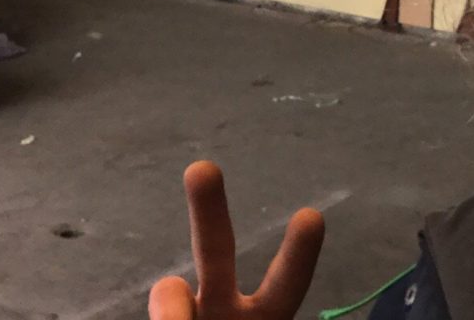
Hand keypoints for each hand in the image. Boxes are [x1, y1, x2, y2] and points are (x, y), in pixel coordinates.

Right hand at [149, 161, 325, 319]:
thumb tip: (173, 294)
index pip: (285, 286)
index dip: (296, 256)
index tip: (311, 216)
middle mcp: (223, 314)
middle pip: (214, 254)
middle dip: (208, 213)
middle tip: (202, 168)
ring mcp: (188, 316)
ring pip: (169, 293)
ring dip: (173, 312)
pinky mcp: (164, 313)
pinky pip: (162, 309)